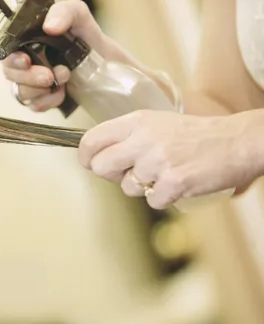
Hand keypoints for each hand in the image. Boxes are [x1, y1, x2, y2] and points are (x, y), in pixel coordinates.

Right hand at [1, 0, 122, 111]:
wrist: (103, 59)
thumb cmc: (85, 35)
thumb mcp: (77, 14)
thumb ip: (63, 12)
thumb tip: (50, 26)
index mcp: (24, 40)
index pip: (5, 50)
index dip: (11, 59)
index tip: (26, 61)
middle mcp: (23, 60)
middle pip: (10, 73)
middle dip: (28, 77)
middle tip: (48, 76)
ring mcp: (30, 81)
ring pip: (21, 92)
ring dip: (40, 90)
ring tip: (65, 77)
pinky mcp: (40, 98)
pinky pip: (35, 105)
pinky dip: (48, 101)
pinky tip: (62, 92)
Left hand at [77, 110, 260, 209]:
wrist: (237, 141)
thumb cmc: (194, 135)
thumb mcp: (156, 124)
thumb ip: (127, 137)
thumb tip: (98, 158)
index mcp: (136, 121)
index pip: (91, 139)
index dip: (86, 156)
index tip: (90, 163)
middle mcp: (143, 139)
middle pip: (100, 167)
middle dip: (110, 175)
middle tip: (130, 173)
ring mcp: (159, 161)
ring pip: (127, 188)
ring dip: (143, 188)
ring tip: (165, 173)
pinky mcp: (175, 182)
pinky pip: (152, 202)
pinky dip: (164, 198)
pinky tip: (179, 183)